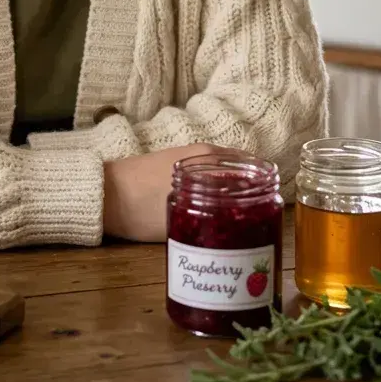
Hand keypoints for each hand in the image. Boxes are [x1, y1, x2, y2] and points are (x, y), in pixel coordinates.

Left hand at [102, 144, 254, 242]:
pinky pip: (209, 184)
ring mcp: (188, 162)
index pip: (254, 165)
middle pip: (241, 172)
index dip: (268, 187)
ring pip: (225, 179)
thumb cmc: (140, 204)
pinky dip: (219, 197)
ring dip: (236, 196)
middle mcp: (203, 153)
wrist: (102, 196)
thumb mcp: (182, 214)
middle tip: (265, 223)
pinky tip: (220, 219)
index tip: (278, 210)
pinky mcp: (175, 174)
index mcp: (209, 155)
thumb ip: (218, 216)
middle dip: (254, 195)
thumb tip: (251, 228)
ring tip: (247, 225)